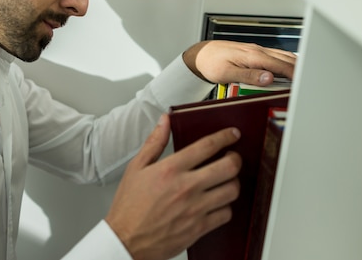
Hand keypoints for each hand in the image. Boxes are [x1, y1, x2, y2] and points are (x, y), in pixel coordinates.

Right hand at [105, 114, 241, 259]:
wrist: (127, 239)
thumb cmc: (129, 206)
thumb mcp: (136, 167)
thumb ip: (154, 142)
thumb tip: (165, 122)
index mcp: (171, 169)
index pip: (207, 146)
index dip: (225, 137)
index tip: (232, 134)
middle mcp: (186, 187)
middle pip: (228, 167)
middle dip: (235, 158)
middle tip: (232, 157)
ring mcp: (196, 208)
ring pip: (232, 190)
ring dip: (233, 181)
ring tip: (226, 179)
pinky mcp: (200, 227)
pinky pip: (226, 213)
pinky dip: (226, 206)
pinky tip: (217, 202)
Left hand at [182, 40, 295, 84]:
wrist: (201, 55)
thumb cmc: (211, 63)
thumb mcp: (227, 73)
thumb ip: (249, 76)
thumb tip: (268, 78)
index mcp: (253, 56)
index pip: (281, 65)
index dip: (295, 75)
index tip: (304, 84)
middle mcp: (257, 51)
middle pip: (286, 59)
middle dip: (300, 69)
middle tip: (309, 82)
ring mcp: (256, 50)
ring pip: (282, 56)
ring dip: (293, 65)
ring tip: (303, 77)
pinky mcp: (253, 52)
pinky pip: (274, 56)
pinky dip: (284, 63)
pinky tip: (287, 70)